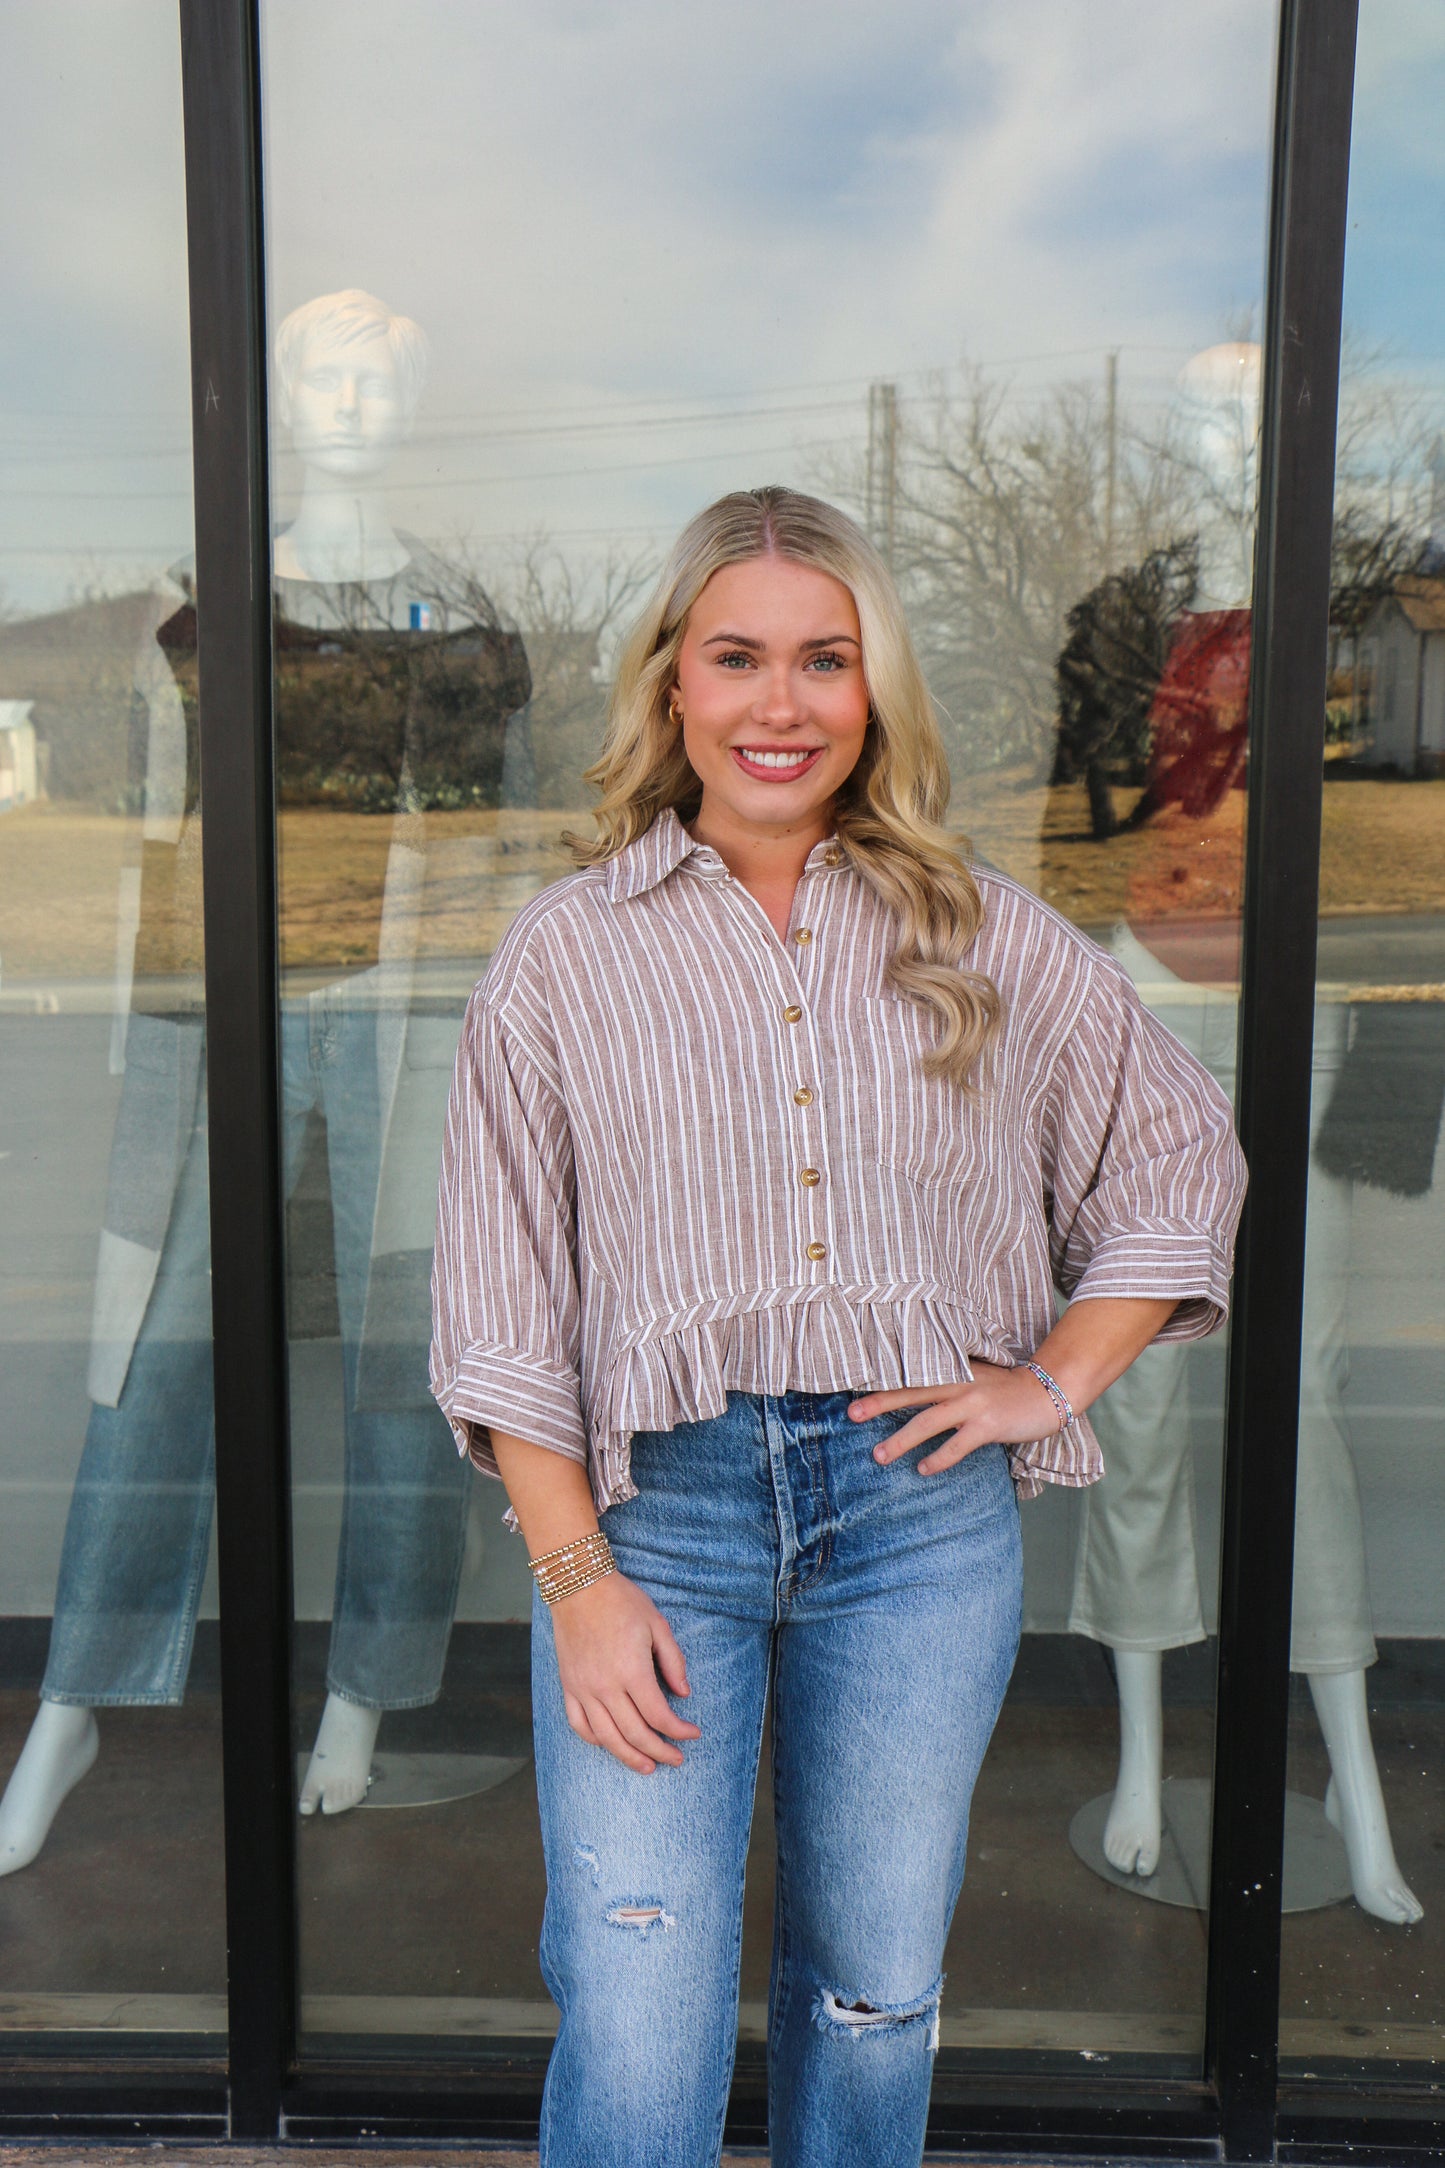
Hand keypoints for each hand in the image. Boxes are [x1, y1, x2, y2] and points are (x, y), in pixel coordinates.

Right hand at [550, 1570, 701, 1775]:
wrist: (578, 1587)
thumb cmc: (621, 1601)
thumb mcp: (657, 1624)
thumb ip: (673, 1661)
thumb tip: (684, 1694)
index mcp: (631, 1671)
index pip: (659, 1716)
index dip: (680, 1731)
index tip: (693, 1733)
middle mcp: (606, 1686)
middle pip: (635, 1734)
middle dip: (660, 1752)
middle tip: (676, 1759)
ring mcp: (583, 1689)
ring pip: (607, 1738)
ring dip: (629, 1757)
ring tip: (647, 1767)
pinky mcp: (568, 1686)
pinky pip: (579, 1724)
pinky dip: (595, 1740)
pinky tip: (610, 1744)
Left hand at [848, 1361, 1059, 1474]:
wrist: (1048, 1391)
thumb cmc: (1008, 1388)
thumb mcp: (975, 1375)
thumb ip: (949, 1379)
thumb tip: (917, 1392)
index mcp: (953, 1370)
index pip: (912, 1374)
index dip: (883, 1381)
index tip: (855, 1388)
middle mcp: (958, 1384)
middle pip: (911, 1392)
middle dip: (879, 1403)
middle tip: (852, 1414)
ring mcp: (973, 1404)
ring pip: (928, 1421)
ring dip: (901, 1440)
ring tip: (879, 1455)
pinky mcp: (988, 1425)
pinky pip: (957, 1445)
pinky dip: (938, 1458)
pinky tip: (922, 1469)